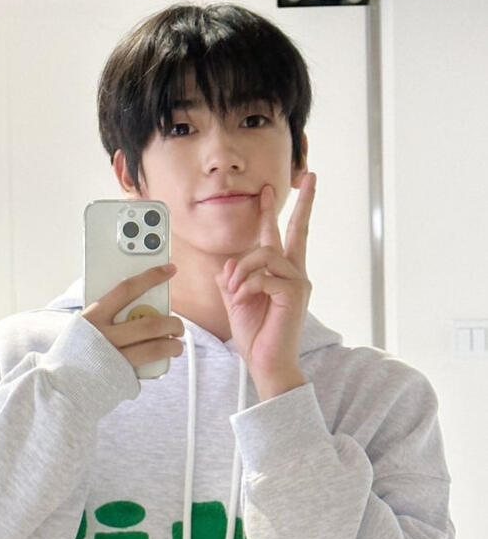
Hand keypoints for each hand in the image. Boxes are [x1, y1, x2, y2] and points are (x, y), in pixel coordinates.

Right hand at [82, 264, 184, 368]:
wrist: (58, 386)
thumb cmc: (78, 350)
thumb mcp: (86, 325)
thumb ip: (109, 314)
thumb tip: (144, 306)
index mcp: (93, 316)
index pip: (127, 288)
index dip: (151, 276)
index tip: (170, 269)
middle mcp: (103, 336)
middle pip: (149, 323)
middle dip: (172, 322)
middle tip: (178, 325)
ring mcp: (113, 357)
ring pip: (155, 347)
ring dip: (173, 345)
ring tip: (177, 344)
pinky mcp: (120, 376)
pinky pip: (149, 365)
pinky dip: (161, 360)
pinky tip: (164, 359)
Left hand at [214, 173, 316, 399]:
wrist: (265, 362)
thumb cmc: (256, 333)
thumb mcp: (237, 300)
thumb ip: (233, 279)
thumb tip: (228, 264)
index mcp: (280, 273)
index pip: (279, 236)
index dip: (273, 212)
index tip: (271, 190)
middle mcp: (294, 273)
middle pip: (298, 230)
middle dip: (304, 202)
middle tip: (311, 177)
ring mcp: (297, 282)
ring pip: (265, 253)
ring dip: (242, 270)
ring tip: (236, 290)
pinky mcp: (294, 294)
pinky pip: (263, 276)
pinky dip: (246, 287)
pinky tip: (242, 300)